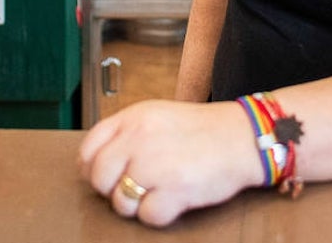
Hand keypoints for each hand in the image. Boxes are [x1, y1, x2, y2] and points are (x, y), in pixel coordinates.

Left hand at [77, 99, 263, 226]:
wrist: (243, 137)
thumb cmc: (203, 129)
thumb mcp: (158, 115)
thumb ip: (127, 133)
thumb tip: (96, 163)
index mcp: (134, 117)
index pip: (88, 149)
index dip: (92, 168)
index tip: (107, 176)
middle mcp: (140, 138)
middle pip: (99, 178)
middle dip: (113, 189)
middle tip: (135, 187)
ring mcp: (156, 164)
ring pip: (120, 201)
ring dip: (136, 204)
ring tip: (158, 191)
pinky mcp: (175, 190)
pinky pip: (147, 216)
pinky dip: (159, 213)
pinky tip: (173, 199)